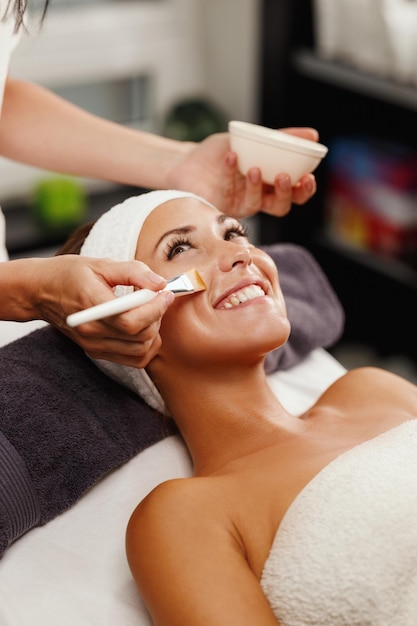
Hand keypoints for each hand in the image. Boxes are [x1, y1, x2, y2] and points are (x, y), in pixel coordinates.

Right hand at [34, 255, 174, 366]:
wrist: (40, 292)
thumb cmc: (69, 274)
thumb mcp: (100, 264)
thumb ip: (133, 272)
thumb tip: (159, 284)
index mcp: (91, 306)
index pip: (131, 320)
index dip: (155, 308)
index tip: (165, 293)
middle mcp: (91, 331)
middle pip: (139, 337)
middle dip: (157, 316)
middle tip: (157, 298)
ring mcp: (94, 345)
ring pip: (140, 352)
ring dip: (154, 332)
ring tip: (149, 311)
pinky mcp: (97, 352)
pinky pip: (133, 360)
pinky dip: (146, 346)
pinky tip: (144, 327)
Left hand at [169, 127, 317, 218]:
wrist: (188, 161)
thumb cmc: (222, 153)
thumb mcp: (253, 139)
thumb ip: (282, 138)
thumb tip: (313, 134)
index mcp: (270, 185)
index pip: (296, 194)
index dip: (305, 190)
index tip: (308, 177)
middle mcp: (258, 199)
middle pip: (281, 206)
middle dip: (286, 194)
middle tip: (284, 177)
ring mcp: (238, 205)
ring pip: (256, 205)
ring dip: (256, 187)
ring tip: (253, 168)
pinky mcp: (220, 206)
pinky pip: (228, 192)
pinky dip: (230, 172)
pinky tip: (231, 156)